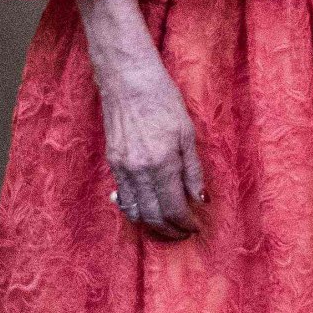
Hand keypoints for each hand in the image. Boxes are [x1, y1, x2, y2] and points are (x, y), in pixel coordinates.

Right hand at [100, 59, 204, 240]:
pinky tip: (147, 208)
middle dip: (169, 230)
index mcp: (162, 162)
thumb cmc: (163, 99)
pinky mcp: (112, 163)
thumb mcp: (186, 131)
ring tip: (167, 225)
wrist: (128, 80)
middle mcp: (139, 171)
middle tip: (183, 232)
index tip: (195, 226)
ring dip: (151, 225)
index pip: (173, 207)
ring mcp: (122, 169)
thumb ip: (192, 169)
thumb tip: (200, 198)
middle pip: (153, 216)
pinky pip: (123, 198)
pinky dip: (135, 210)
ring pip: (135, 212)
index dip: (185, 222)